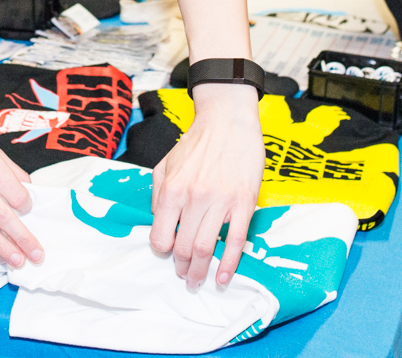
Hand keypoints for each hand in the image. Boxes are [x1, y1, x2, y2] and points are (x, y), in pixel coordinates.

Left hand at [150, 83, 262, 288]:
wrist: (228, 122)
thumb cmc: (196, 143)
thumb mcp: (164, 164)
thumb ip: (157, 194)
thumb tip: (158, 222)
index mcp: (172, 190)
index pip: (160, 236)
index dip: (162, 250)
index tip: (167, 252)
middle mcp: (194, 198)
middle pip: (184, 248)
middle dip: (182, 268)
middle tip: (184, 276)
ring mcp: (221, 202)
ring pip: (207, 248)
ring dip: (201, 271)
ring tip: (198, 280)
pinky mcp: (244, 203)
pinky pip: (236, 241)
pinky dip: (229, 264)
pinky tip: (222, 278)